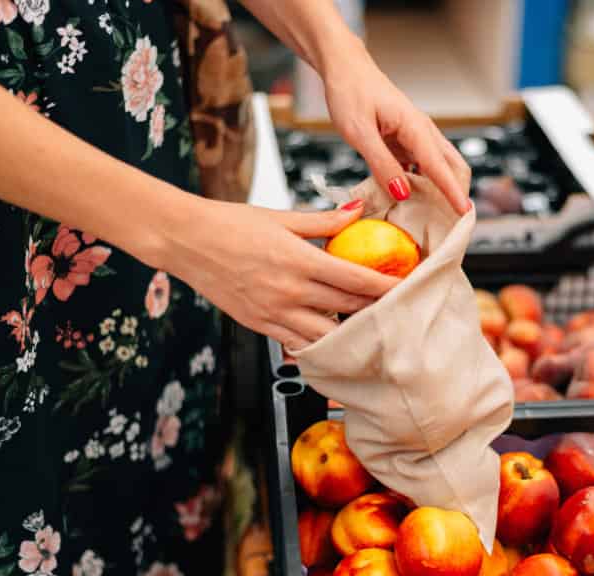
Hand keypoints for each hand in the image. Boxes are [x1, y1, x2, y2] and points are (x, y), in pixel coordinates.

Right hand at [161, 198, 397, 350]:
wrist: (184, 241)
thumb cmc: (230, 222)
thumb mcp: (280, 217)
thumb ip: (323, 221)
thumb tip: (357, 211)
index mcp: (300, 260)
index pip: (356, 279)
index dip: (387, 287)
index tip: (408, 289)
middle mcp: (290, 291)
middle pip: (348, 309)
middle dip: (378, 312)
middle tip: (401, 312)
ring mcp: (274, 313)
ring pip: (326, 336)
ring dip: (351, 335)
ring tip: (372, 331)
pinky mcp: (260, 326)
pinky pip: (298, 344)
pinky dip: (320, 345)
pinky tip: (334, 343)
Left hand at [322, 40, 471, 215]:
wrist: (345, 70)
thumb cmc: (350, 92)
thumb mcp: (359, 132)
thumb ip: (382, 164)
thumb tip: (403, 193)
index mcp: (415, 127)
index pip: (440, 166)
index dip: (452, 192)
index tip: (464, 213)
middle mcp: (423, 132)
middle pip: (454, 166)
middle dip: (457, 193)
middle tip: (452, 222)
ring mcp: (417, 137)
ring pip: (441, 167)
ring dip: (441, 191)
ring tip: (434, 217)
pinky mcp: (408, 142)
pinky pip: (423, 167)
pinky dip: (424, 185)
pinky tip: (412, 200)